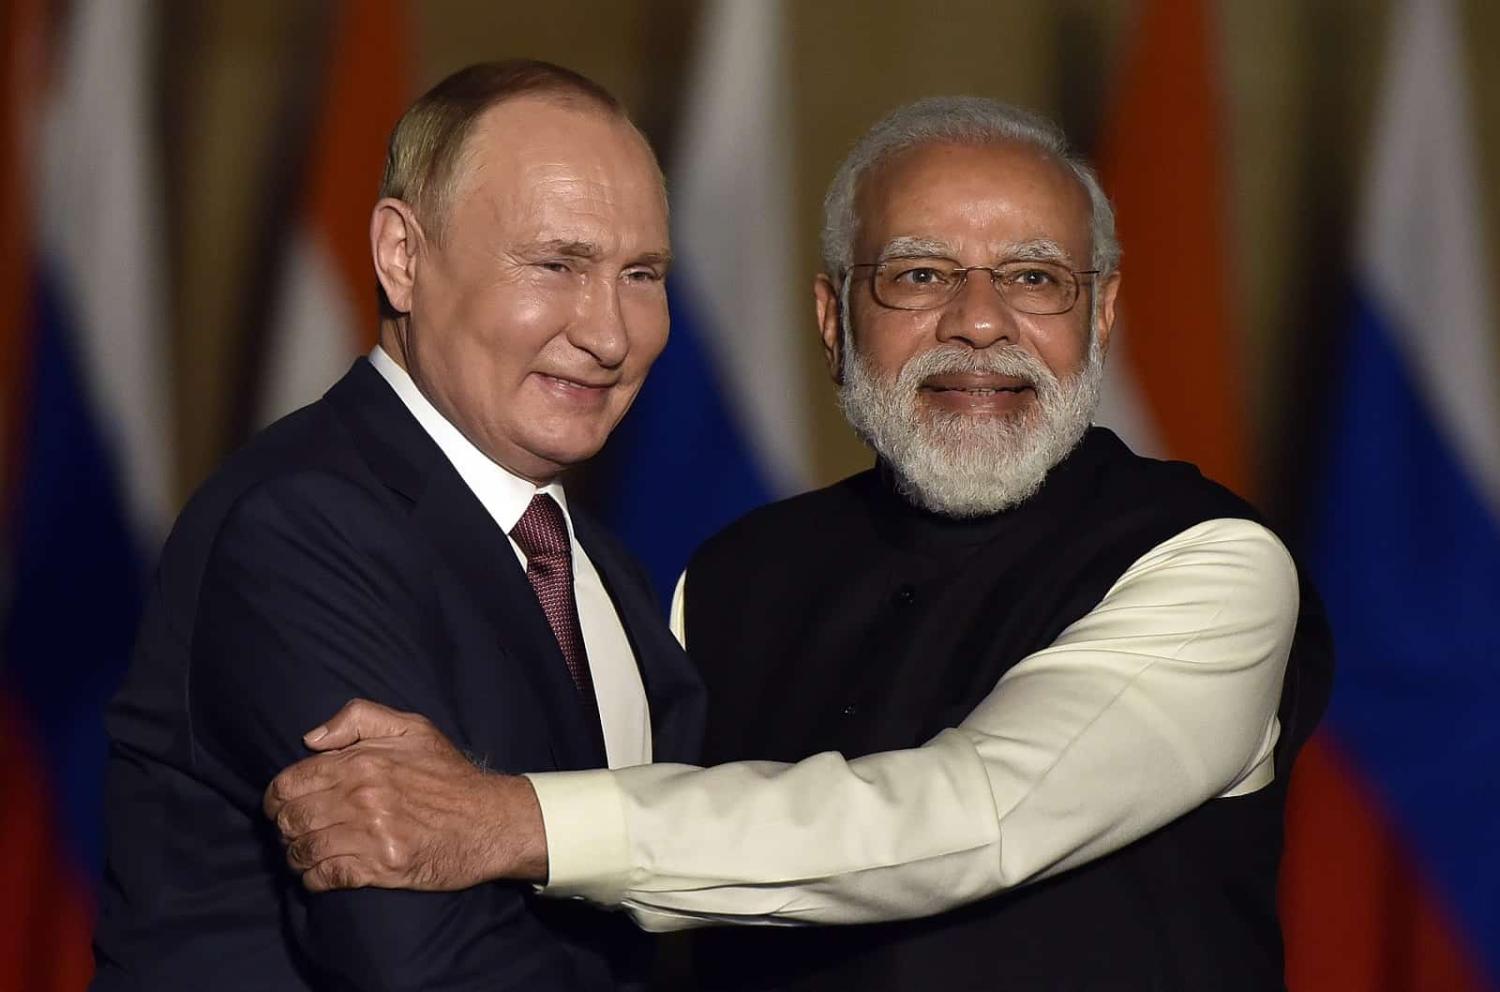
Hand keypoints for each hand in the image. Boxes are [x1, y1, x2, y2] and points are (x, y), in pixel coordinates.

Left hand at [264, 699, 548, 891]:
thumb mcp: (412, 728)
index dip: (277, 798)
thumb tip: (311, 739)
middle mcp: (361, 798)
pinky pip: (325, 878)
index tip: (282, 806)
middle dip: (286, 828)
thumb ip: (359, 717)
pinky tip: (320, 874)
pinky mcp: (380, 868)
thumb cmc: (449, 774)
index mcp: (362, 762)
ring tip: (307, 853)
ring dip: (298, 855)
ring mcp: (370, 835)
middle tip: (296, 831)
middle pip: (291, 820)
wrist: (489, 820)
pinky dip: (314, 879)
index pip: (290, 783)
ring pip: (304, 851)